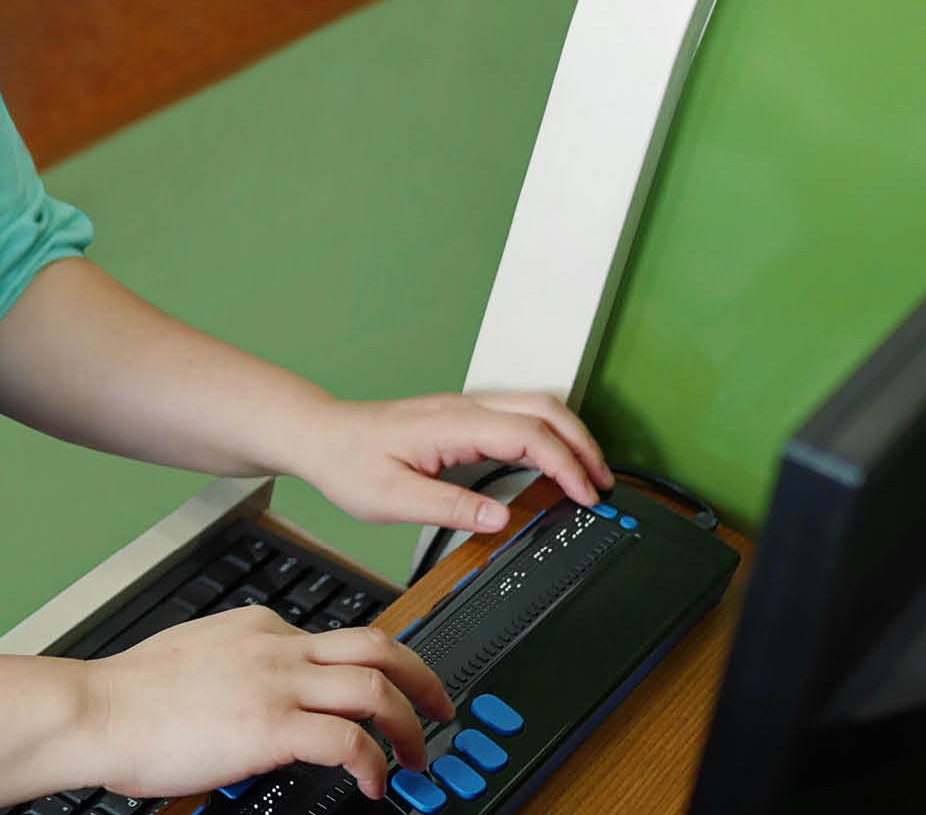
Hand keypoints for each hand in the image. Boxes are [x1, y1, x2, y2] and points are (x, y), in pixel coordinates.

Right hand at [82, 608, 452, 800]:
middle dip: (421, 677)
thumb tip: (257, 700)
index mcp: (259, 627)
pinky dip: (374, 762)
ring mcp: (276, 682)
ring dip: (410, 724)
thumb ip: (237, 666)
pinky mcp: (270, 725)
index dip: (373, 668)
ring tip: (417, 756)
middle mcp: (276, 645)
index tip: (386, 694)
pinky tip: (375, 784)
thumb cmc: (129, 698)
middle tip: (439, 708)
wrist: (95, 710)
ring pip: (376, 686)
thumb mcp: (195, 658)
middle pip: (378, 645)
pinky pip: (347, 739)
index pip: (337, 637)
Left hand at [292, 392, 614, 534]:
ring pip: (536, 406)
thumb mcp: (392, 498)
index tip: (586, 496)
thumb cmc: (349, 463)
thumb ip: (449, 507)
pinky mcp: (462, 416)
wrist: (322, 437)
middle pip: (545, 409)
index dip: (566, 465)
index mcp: (453, 424)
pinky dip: (548, 435)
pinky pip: (518, 415)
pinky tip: (552, 462)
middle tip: (603, 485)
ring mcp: (465, 407)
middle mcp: (464, 407)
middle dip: (583, 444)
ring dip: (569, 436)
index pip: (529, 435)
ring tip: (587, 476)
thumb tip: (500, 518)